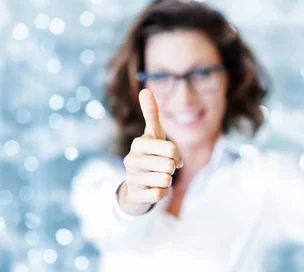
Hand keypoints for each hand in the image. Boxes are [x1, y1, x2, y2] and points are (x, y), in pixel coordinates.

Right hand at [118, 88, 182, 214]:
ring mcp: (131, 178)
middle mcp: (131, 160)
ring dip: (166, 182)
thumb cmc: (149, 156)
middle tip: (161, 168)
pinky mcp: (134, 195)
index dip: (177, 155)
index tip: (172, 157)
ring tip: (156, 178)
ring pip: (165, 180)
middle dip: (171, 169)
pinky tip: (152, 190)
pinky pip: (159, 195)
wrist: (135, 187)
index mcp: (137, 144)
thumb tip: (145, 89)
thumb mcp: (152, 135)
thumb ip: (151, 113)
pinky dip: (162, 194)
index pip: (170, 149)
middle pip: (169, 165)